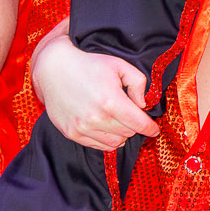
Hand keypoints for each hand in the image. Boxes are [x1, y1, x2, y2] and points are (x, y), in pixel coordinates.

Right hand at [32, 32, 158, 148]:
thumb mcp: (119, 65)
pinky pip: (98, 146)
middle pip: (128, 133)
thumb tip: (142, 105)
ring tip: (117, 120)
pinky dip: (106, 140)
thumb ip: (138, 82)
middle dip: (133, 125)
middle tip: (129, 114)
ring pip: (114, 143)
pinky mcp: (72, 133)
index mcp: (111, 101)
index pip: (139, 124)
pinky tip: (105, 127)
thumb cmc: (89, 64)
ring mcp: (82, 127)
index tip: (154, 129)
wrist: (54, 69)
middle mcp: (96, 118)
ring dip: (120, 134)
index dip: (150, 128)